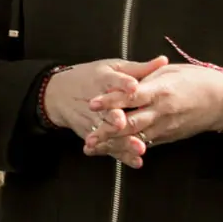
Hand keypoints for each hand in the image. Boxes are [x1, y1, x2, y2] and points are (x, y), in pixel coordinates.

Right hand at [44, 57, 165, 165]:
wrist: (59, 95)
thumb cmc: (91, 78)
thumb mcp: (113, 68)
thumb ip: (139, 68)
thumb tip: (163, 61)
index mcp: (102, 80)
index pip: (112, 81)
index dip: (122, 83)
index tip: (133, 86)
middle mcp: (97, 102)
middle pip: (108, 111)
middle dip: (116, 118)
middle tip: (125, 123)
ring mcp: (93, 120)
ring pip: (108, 133)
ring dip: (122, 141)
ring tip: (138, 147)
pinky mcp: (93, 134)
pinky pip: (108, 146)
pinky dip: (121, 155)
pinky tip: (135, 161)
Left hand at [99, 62, 222, 153]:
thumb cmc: (196, 80)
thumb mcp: (170, 71)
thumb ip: (146, 74)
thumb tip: (126, 77)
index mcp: (161, 90)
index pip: (132, 96)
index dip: (111, 100)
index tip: (92, 102)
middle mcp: (163, 111)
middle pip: (131, 123)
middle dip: (107, 131)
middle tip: (88, 137)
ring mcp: (166, 127)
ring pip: (136, 138)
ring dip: (113, 144)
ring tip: (93, 148)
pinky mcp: (168, 136)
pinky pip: (146, 144)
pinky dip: (128, 149)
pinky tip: (112, 153)